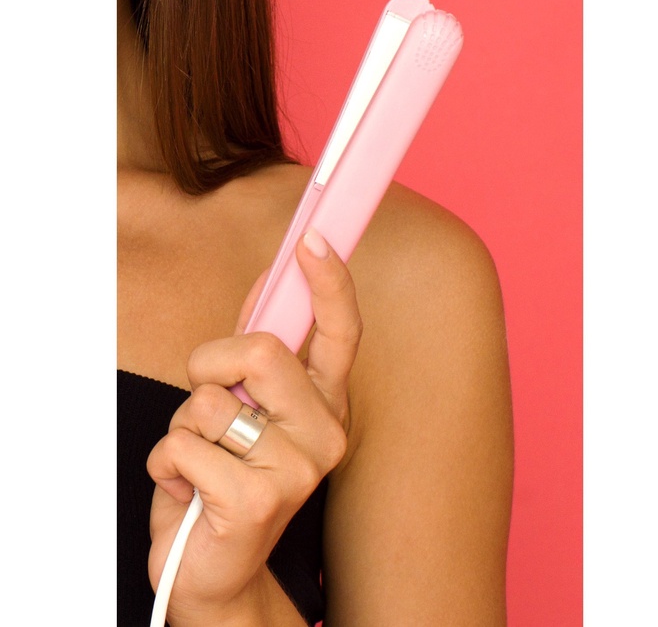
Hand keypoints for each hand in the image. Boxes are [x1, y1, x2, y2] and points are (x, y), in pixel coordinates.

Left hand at [146, 228, 361, 623]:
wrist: (216, 569)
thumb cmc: (228, 477)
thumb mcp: (245, 406)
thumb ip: (255, 350)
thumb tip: (266, 284)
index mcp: (324, 403)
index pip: (341, 331)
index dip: (330, 282)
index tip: (313, 238)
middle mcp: (324, 431)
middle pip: (262, 351)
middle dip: (212, 364)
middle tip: (210, 397)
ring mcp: (298, 469)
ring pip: (211, 401)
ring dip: (185, 425)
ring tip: (202, 459)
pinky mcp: (258, 501)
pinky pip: (183, 445)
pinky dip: (167, 464)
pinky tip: (190, 491)